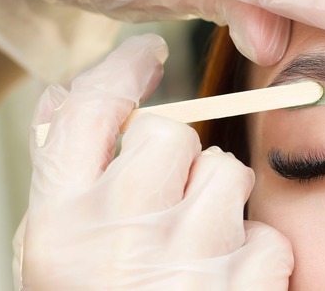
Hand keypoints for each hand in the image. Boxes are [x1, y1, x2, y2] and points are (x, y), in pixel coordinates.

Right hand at [13, 34, 291, 289]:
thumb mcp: (56, 259)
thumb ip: (67, 182)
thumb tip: (74, 98)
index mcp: (57, 228)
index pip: (84, 114)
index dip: (119, 73)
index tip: (144, 57)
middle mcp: (116, 239)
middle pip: (169, 134)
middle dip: (179, 155)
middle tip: (173, 195)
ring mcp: (184, 266)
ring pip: (230, 173)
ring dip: (224, 202)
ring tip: (200, 249)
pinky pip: (268, 235)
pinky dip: (256, 256)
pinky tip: (226, 287)